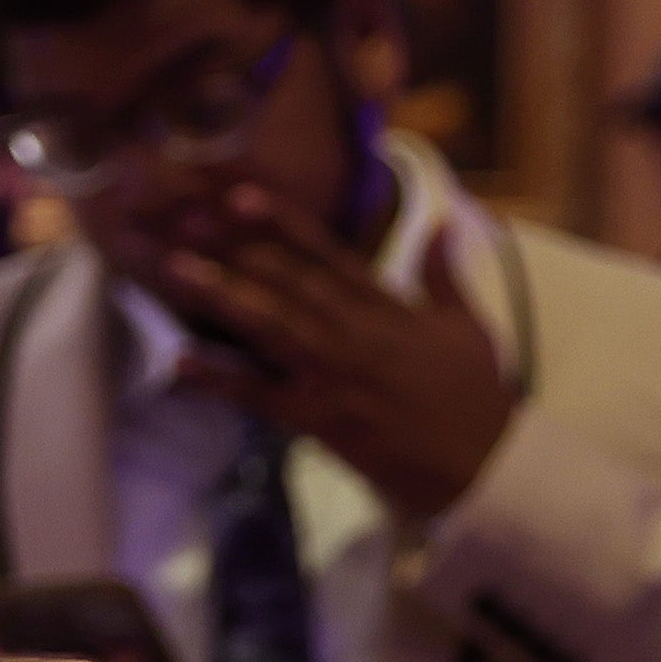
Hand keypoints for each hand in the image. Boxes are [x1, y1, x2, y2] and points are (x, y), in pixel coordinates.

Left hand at [148, 178, 517, 524]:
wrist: (483, 464)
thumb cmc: (474, 395)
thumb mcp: (466, 325)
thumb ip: (442, 274)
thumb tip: (442, 222)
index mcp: (389, 308)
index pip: (329, 256)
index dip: (284, 225)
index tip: (242, 197)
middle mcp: (356, 332)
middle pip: (291, 283)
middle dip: (240, 250)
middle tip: (188, 221)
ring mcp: (334, 374)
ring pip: (272, 327)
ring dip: (223, 297)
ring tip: (177, 270)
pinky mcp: (318, 418)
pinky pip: (259, 396)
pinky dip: (220, 380)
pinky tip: (180, 364)